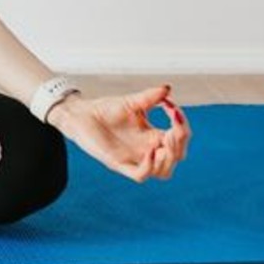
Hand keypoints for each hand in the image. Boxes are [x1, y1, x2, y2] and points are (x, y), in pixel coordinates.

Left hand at [48, 83, 190, 182]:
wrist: (80, 114)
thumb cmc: (105, 110)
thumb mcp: (131, 102)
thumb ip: (150, 97)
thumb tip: (167, 89)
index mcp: (153, 136)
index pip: (179, 139)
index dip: (183, 128)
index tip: (174, 109)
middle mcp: (147, 150)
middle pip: (176, 157)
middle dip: (180, 143)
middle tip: (174, 126)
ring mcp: (134, 159)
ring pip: (163, 172)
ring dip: (169, 158)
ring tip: (166, 140)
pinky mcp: (119, 164)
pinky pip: (140, 175)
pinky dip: (149, 166)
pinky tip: (151, 151)